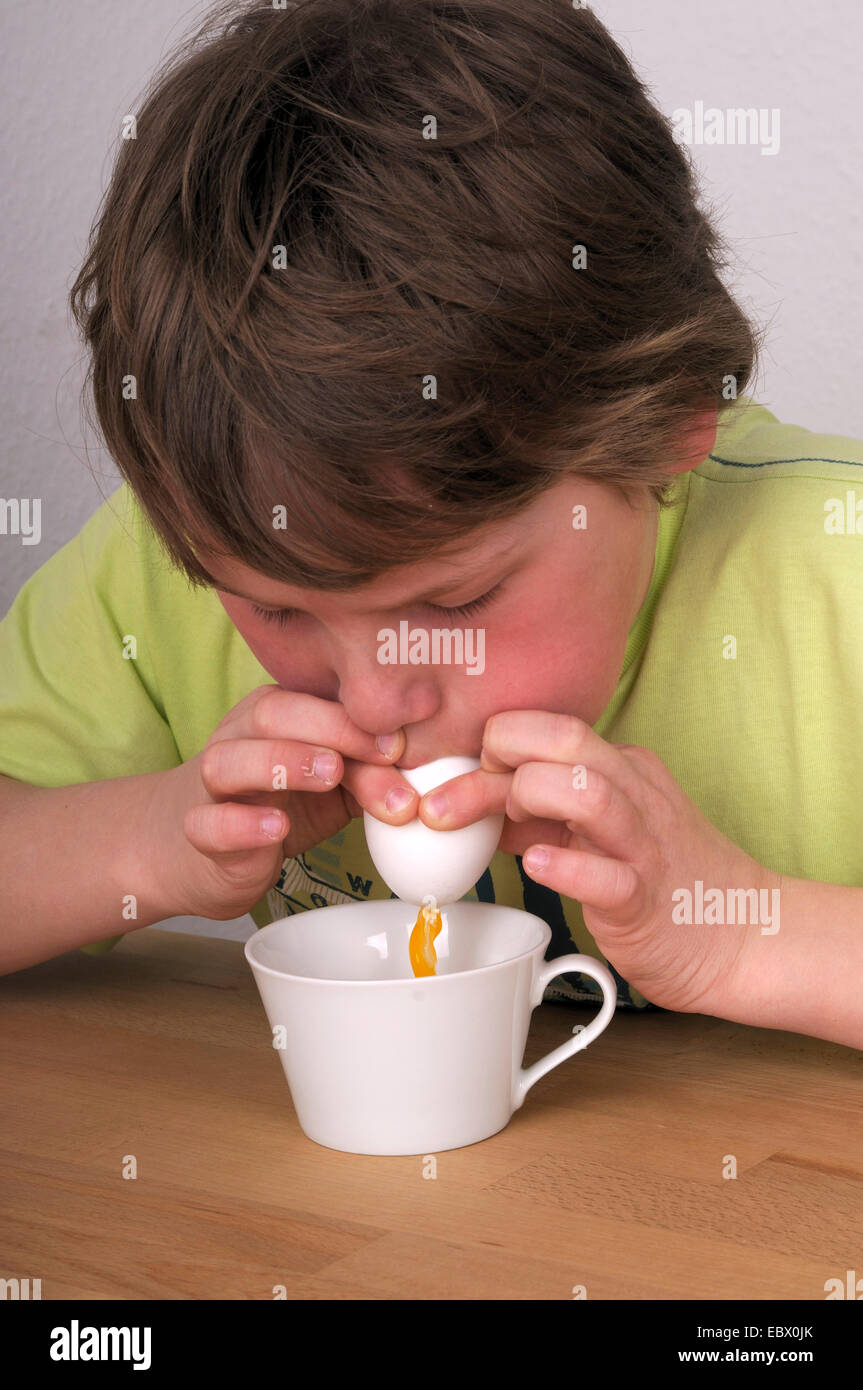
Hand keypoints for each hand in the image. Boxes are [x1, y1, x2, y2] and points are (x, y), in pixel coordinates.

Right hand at [144, 685, 418, 920]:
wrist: (206, 852)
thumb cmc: (280, 805)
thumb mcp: (335, 787)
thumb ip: (369, 772)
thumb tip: (425, 776)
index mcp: (275, 716)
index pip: (314, 700)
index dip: (360, 717)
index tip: (406, 741)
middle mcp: (239, 738)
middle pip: (270, 713)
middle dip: (331, 728)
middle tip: (381, 754)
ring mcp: (212, 785)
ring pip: (228, 761)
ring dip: (283, 763)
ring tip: (331, 776)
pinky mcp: (198, 832)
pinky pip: (207, 823)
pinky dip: (241, 824)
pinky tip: (277, 829)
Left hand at [416, 710, 778, 1014]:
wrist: (742, 936)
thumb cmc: (663, 880)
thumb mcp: (598, 830)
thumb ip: (537, 813)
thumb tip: (470, 801)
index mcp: (623, 769)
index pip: (553, 727)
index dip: (499, 739)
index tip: (467, 771)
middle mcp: (636, 795)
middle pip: (568, 741)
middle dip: (502, 750)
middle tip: (457, 789)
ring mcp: (643, 845)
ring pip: (589, 793)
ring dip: (529, 795)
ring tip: (503, 819)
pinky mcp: (645, 901)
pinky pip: (607, 876)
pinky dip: (566, 866)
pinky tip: (536, 866)